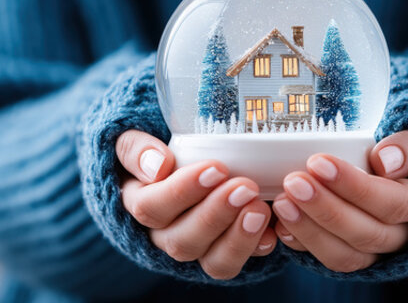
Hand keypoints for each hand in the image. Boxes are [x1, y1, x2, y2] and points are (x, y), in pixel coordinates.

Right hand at [116, 130, 276, 279]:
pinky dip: (255, 249)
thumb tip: (158, 165)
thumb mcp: (136, 143)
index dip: (181, 192)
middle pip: (182, 240)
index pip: (150, 208)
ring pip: (212, 261)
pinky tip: (272, 232)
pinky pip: (236, 264)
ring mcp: (197, 248)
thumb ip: (136, 148)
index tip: (216, 168)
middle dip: (216, 215)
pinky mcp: (222, 255)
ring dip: (238, 238)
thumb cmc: (159, 152)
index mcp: (140, 203)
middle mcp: (165, 234)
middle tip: (246, 187)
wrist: (183, 166)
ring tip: (261, 209)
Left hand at [271, 131, 407, 272]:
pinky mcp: (355, 256)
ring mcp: (379, 251)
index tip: (319, 162)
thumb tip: (385, 161)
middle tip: (293, 182)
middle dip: (327, 210)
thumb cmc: (405, 151)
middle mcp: (405, 233)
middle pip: (368, 233)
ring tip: (282, 203)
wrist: (399, 170)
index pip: (394, 202)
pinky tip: (281, 225)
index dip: (356, 187)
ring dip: (311, 230)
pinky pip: (329, 260)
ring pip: (347, 255)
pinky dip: (303, 244)